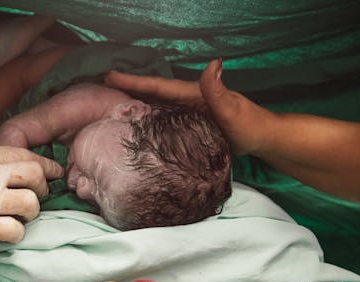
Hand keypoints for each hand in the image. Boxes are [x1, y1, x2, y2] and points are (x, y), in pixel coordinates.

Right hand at [0, 145, 62, 249]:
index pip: (23, 153)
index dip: (43, 164)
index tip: (52, 172)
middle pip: (34, 175)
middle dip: (42, 188)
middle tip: (38, 197)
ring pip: (31, 204)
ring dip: (31, 214)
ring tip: (21, 219)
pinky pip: (14, 230)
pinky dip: (16, 235)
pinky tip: (6, 235)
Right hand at [104, 59, 275, 155]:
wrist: (262, 138)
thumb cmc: (249, 125)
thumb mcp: (233, 110)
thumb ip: (219, 91)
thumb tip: (213, 65)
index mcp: (191, 94)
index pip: (157, 85)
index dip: (133, 81)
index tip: (109, 75)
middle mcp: (185, 100)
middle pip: (150, 93)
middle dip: (125, 89)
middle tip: (97, 89)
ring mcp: (186, 113)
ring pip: (153, 105)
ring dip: (131, 103)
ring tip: (106, 105)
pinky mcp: (187, 125)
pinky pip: (160, 119)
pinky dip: (145, 117)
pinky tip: (133, 125)